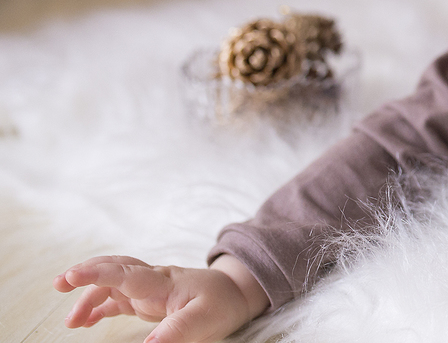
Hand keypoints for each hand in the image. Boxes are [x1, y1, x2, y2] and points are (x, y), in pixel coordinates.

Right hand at [54, 255, 268, 342]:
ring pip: (111, 285)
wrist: (236, 293)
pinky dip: (99, 308)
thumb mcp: (205, 319)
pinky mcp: (148, 300)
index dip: (97, 273)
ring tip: (71, 322)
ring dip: (89, 296)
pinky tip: (85, 322)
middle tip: (59, 283)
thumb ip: (177, 331)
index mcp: (164, 282)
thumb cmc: (223, 302)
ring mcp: (149, 289)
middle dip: (85, 273)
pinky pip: (117, 299)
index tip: (71, 277)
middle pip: (113, 269)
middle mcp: (152, 281)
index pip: (125, 272)